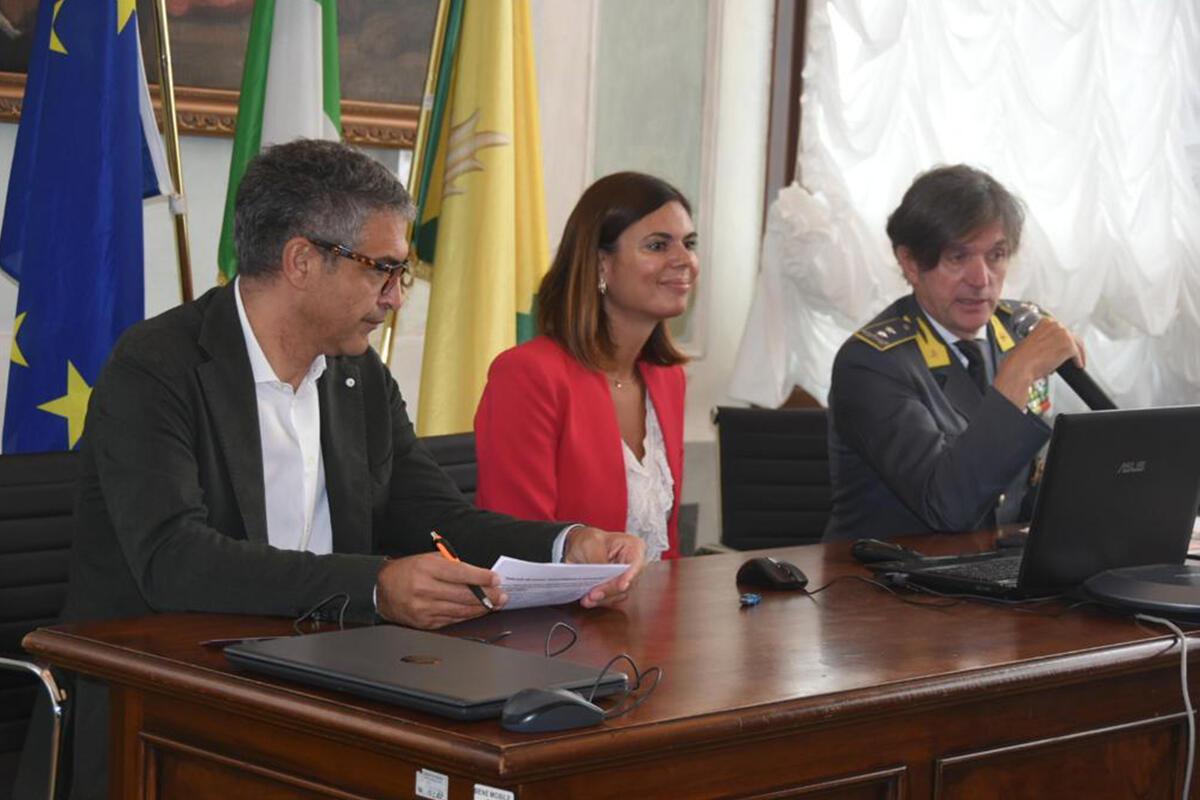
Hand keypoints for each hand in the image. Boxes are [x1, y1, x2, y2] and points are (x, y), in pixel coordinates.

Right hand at [375, 553, 504, 628]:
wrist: (382, 589)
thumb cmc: (409, 571)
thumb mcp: (429, 558)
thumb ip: (453, 565)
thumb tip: (479, 574)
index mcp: (427, 568)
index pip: (461, 573)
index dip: (481, 577)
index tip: (496, 579)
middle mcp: (424, 589)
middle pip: (464, 594)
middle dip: (487, 595)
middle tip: (502, 595)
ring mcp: (424, 608)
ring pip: (460, 610)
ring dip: (481, 608)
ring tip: (495, 604)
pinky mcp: (424, 622)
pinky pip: (452, 620)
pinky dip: (467, 616)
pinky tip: (477, 611)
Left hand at [563, 526, 645, 607]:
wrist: (577, 547)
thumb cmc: (589, 540)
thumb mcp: (592, 544)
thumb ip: (600, 560)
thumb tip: (604, 577)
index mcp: (633, 547)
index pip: (636, 563)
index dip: (630, 576)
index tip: (622, 586)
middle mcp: (633, 565)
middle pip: (628, 582)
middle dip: (610, 590)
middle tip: (594, 594)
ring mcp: (625, 578)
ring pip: (619, 594)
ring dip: (603, 598)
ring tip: (588, 599)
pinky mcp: (615, 589)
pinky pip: (610, 599)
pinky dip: (599, 601)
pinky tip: (588, 600)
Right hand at [994, 318, 1083, 408]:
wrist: (1020, 366)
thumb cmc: (1022, 359)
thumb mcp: (1034, 343)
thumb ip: (1046, 341)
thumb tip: (1055, 347)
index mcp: (1046, 322)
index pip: (1062, 330)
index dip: (1064, 340)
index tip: (1064, 347)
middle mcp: (1055, 325)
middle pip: (1072, 336)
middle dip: (1073, 347)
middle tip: (1072, 356)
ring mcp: (1063, 334)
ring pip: (1077, 344)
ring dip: (1078, 354)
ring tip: (1077, 361)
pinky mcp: (1068, 345)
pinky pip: (1078, 354)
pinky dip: (1079, 360)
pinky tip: (1077, 365)